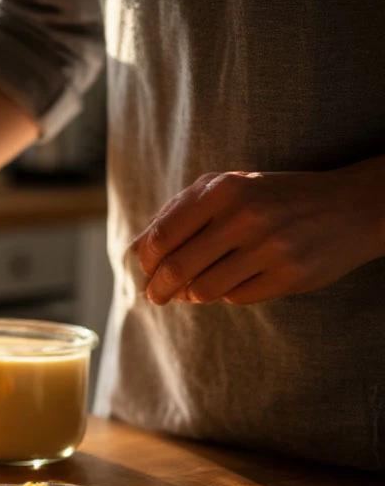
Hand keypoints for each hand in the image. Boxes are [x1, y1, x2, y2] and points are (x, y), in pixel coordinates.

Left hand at [133, 162, 384, 304]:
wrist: (350, 206)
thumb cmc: (272, 197)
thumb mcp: (227, 188)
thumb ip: (178, 212)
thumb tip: (135, 250)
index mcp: (222, 190)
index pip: (161, 237)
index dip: (146, 261)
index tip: (146, 271)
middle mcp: (245, 217)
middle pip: (176, 269)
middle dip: (158, 289)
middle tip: (155, 296)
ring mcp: (269, 248)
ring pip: (203, 290)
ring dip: (193, 294)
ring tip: (195, 288)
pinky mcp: (289, 276)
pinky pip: (237, 298)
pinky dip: (229, 293)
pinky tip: (239, 279)